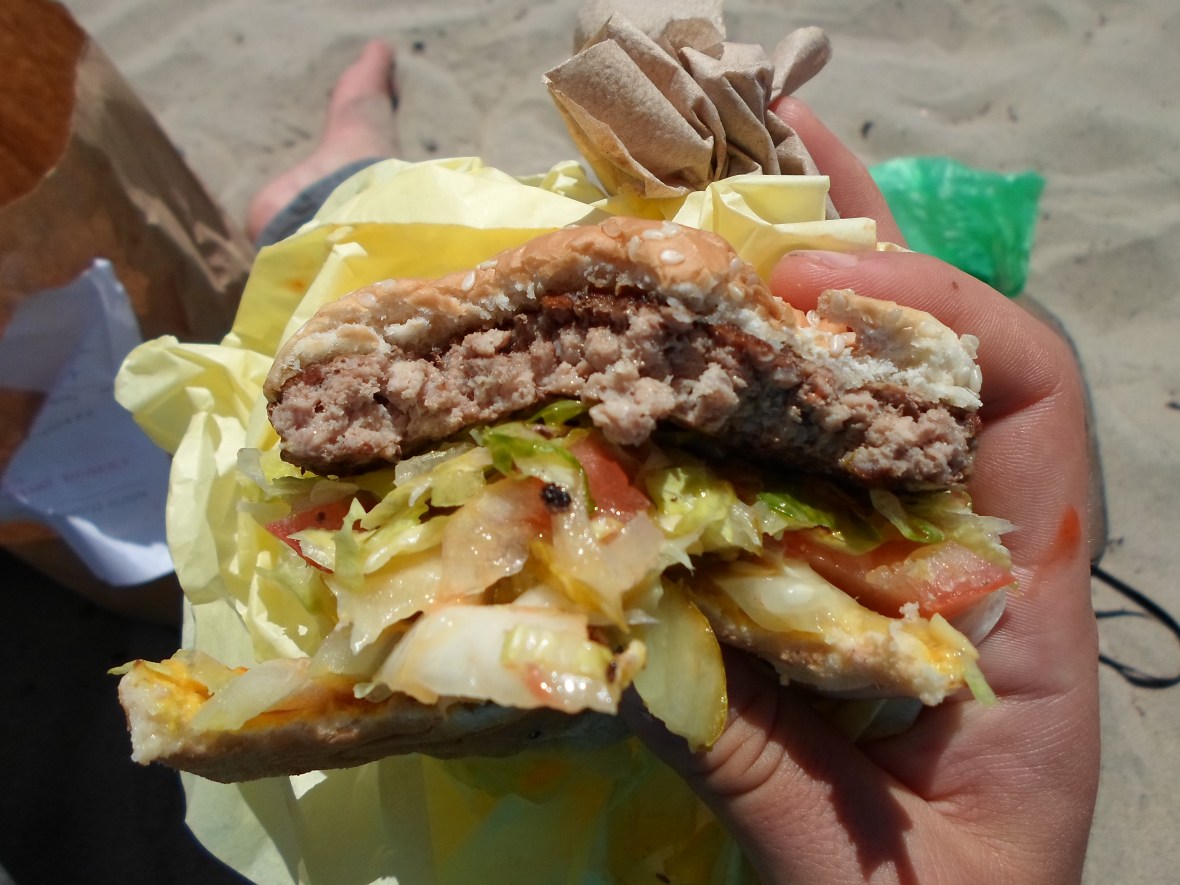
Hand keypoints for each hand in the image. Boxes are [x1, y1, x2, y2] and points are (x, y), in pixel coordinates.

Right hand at [623, 97, 1099, 883]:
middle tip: (758, 153)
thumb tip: (621, 643)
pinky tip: (656, 362)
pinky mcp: (815, 603)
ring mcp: (884, 571)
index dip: (932, 311)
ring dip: (782, 305)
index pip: (1031, 398)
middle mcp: (958, 559)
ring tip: (703, 206)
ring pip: (848, 410)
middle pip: (930, 366)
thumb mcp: (862, 872)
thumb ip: (762, 767)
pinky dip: (718, 415)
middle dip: (854, 252)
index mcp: (1018, 611)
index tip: (806, 282)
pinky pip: (771, 484)